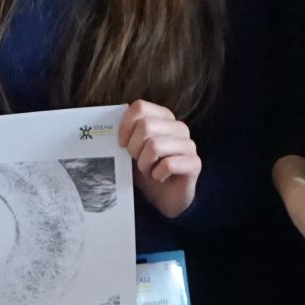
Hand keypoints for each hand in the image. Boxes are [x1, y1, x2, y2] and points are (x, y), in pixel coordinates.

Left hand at [121, 99, 201, 219]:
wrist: (164, 197)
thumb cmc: (147, 168)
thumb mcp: (132, 148)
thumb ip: (126, 132)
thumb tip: (110, 122)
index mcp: (164, 117)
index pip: (140, 107)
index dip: (125, 126)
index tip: (122, 144)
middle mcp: (179, 127)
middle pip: (145, 126)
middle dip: (134, 148)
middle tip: (137, 161)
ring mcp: (189, 145)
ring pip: (155, 146)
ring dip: (144, 164)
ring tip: (148, 171)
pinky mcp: (194, 163)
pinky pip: (168, 164)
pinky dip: (157, 175)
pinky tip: (159, 178)